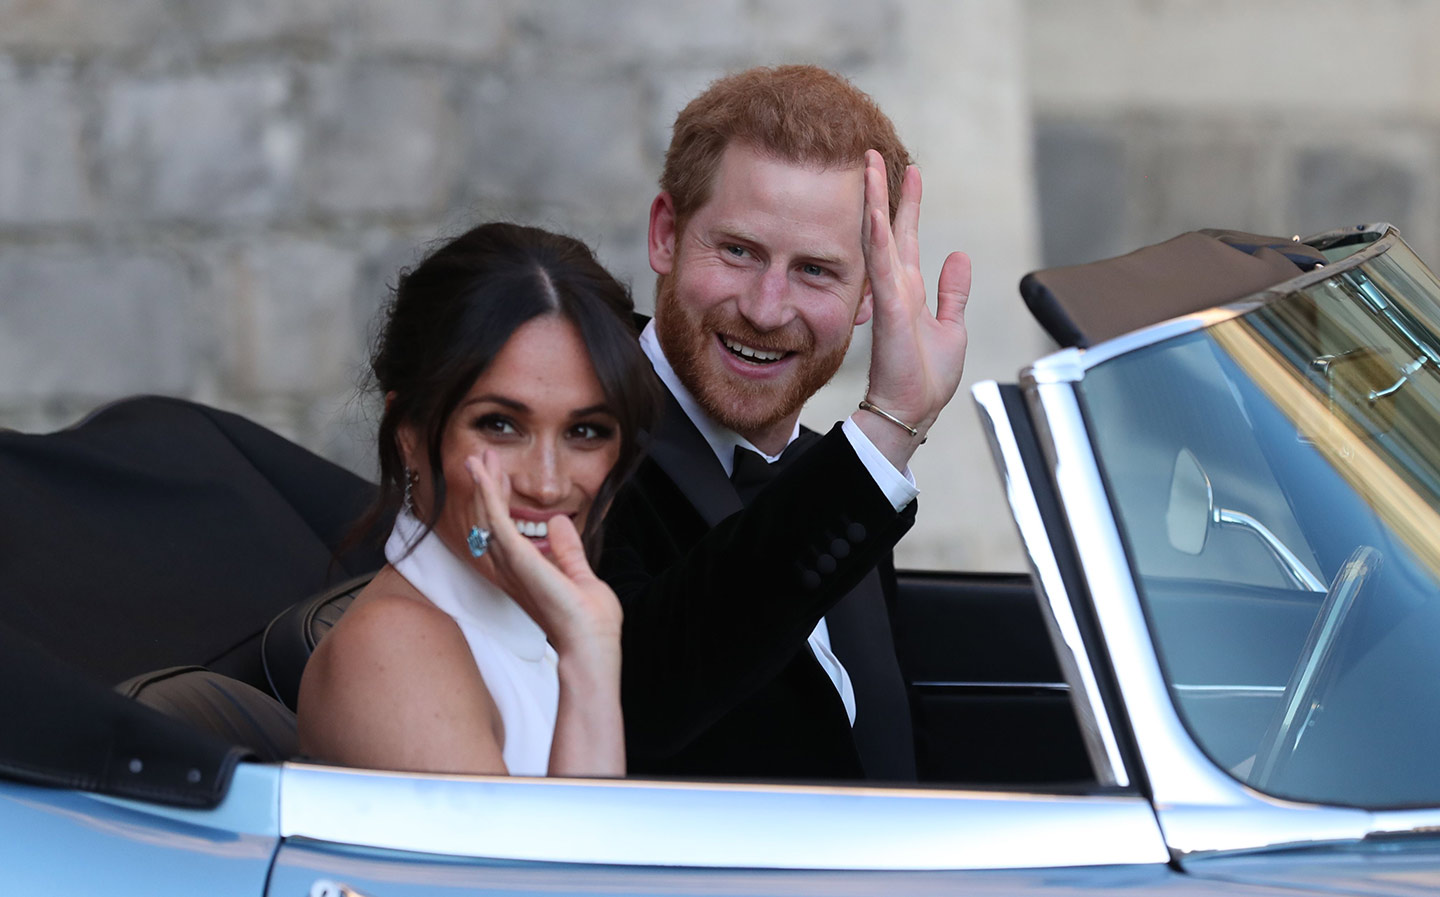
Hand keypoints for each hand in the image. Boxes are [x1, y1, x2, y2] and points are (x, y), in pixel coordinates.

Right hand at [465, 452, 621, 654]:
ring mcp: (511, 564)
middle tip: (483, 458)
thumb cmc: (588, 623)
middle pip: (488, 520)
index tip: (502, 476)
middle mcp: (510, 569)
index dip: (501, 500)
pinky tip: (484, 473)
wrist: (591, 645)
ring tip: (479, 458)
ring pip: (487, 516)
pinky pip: (495, 519)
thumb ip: (567, 550)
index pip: (504, 530)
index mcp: (524, 573)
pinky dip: (488, 493)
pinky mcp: (518, 558)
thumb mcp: (579, 575)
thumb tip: (560, 523)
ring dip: (483, 485)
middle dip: (486, 487)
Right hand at [859, 149, 971, 464]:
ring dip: (875, 202)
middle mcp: (896, 288)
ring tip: (870, 167)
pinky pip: (882, 266)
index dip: (908, 204)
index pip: (906, 237)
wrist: (911, 410)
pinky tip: (876, 212)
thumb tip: (959, 256)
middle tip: (875, 154)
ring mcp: (890, 296)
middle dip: (884, 190)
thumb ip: (953, 292)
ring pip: (879, 238)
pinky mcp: (889, 310)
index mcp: (910, 291)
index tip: (909, 172)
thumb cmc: (927, 378)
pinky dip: (878, 238)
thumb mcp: (951, 327)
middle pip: (888, 228)